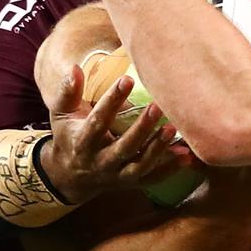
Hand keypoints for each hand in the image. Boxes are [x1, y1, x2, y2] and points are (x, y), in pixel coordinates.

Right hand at [41, 66, 184, 203]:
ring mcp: (117, 176)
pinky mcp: (131, 183)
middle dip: (141, 129)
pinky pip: (153, 179)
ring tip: (173, 129)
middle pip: (123, 148)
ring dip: (158, 149)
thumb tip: (75, 67)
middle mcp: (100, 162)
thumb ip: (68, 92)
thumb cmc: (69, 134)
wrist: (70, 175)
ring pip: (139, 166)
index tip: (127, 79)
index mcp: (82, 143)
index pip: (97, 122)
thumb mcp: (62, 114)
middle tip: (158, 106)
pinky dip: (171, 169)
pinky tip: (187, 156)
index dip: (111, 101)